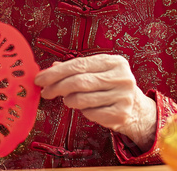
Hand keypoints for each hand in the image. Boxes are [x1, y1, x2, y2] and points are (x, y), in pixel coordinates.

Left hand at [34, 54, 156, 149]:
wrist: (136, 109)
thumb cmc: (110, 86)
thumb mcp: (96, 72)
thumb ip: (75, 68)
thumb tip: (51, 67)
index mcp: (114, 61)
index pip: (78, 64)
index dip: (55, 72)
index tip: (40, 79)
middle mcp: (121, 77)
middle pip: (79, 81)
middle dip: (57, 87)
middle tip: (45, 92)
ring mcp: (123, 96)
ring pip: (82, 99)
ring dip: (69, 100)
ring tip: (68, 99)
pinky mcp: (121, 114)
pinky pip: (91, 113)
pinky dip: (83, 111)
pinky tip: (86, 108)